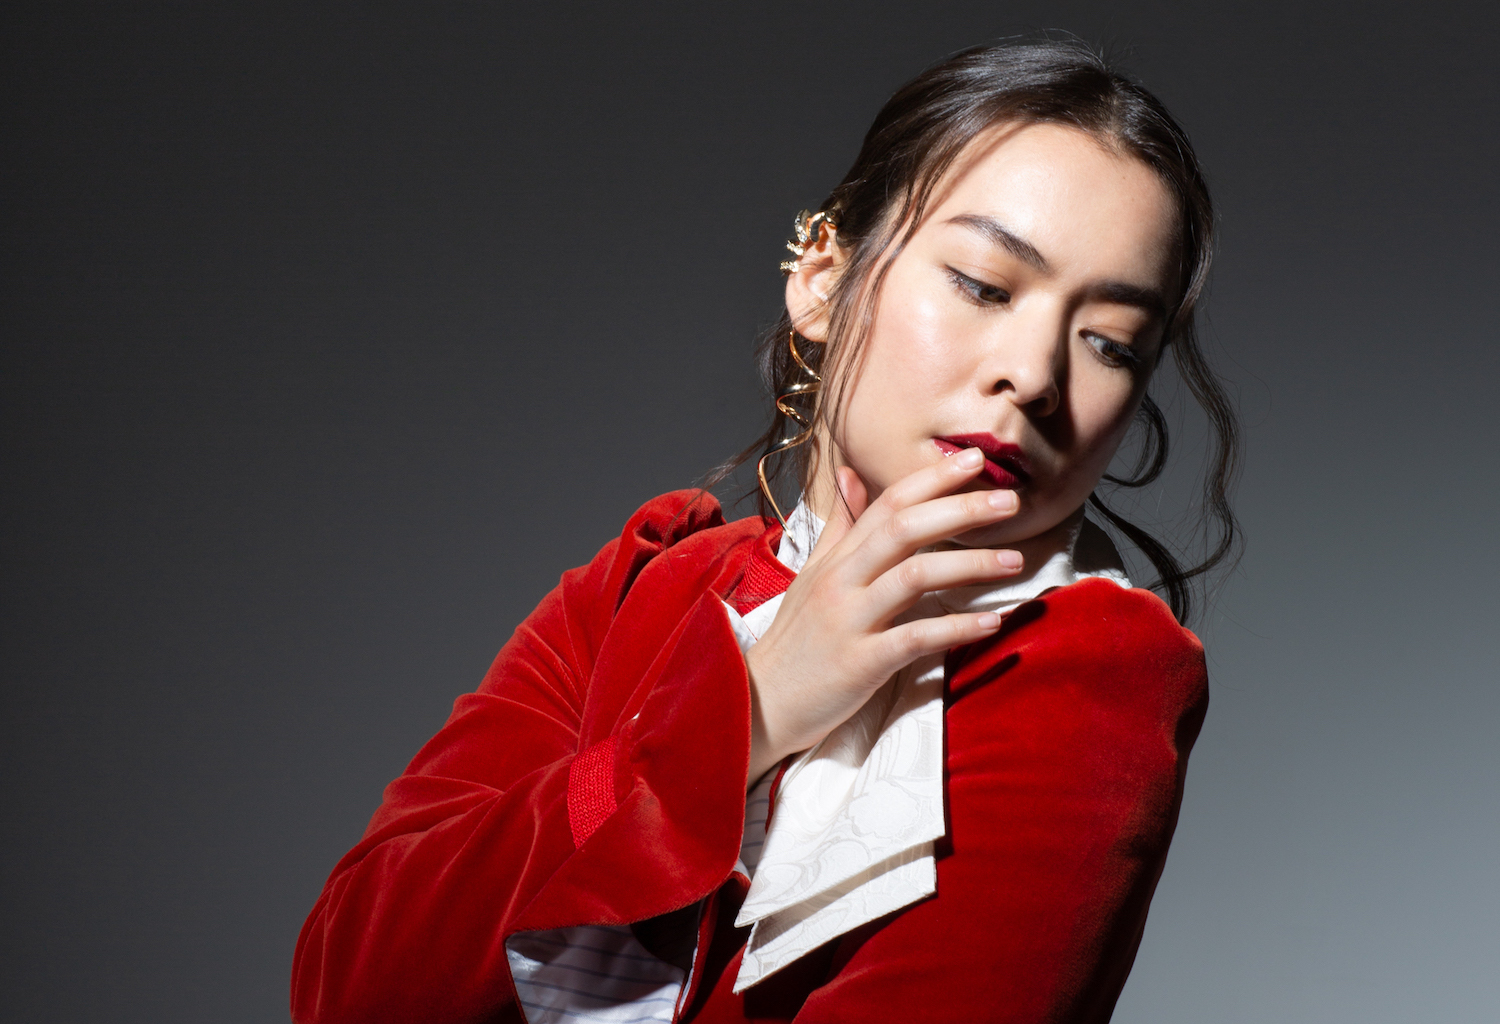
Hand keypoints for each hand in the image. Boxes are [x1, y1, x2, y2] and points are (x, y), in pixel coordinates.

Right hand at [744, 448, 1023, 783]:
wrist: (757, 702)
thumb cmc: (795, 640)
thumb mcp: (812, 575)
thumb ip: (840, 527)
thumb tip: (852, 475)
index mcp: (836, 558)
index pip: (887, 503)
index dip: (932, 478)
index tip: (974, 459)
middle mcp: (842, 580)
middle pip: (904, 528)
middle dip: (960, 509)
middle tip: (1009, 500)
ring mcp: (850, 620)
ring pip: (914, 576)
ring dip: (971, 565)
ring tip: (1015, 561)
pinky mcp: (860, 663)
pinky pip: (915, 638)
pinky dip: (957, 628)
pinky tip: (992, 622)